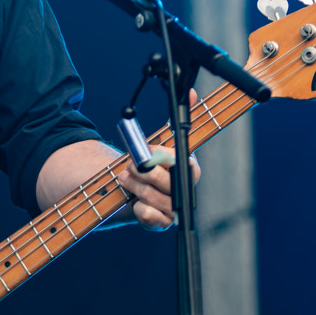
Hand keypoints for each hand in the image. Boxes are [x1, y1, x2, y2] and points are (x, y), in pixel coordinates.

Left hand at [117, 89, 201, 230]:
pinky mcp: (161, 223)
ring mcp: (175, 208)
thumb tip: (189, 91)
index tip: (148, 153)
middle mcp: (185, 189)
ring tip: (126, 179)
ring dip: (136, 187)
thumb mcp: (159, 139)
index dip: (161, 158)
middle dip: (143, 172)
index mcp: (189, 167)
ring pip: (156, 199)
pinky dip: (140, 209)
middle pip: (166, 181)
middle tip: (130, 165)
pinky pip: (151, 217)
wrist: (132, 187)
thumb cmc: (148, 163)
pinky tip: (135, 202)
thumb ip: (174, 118)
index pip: (182, 163)